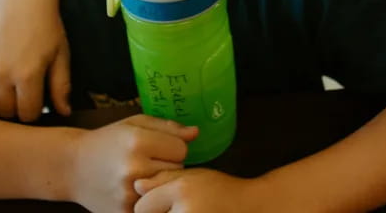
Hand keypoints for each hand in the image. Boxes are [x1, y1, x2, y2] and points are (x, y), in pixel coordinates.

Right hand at [0, 0, 71, 120]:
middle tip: (20, 92)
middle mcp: (1, 73)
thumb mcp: (61, 54)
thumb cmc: (46, 25)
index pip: (27, 115)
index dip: (34, 110)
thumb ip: (61, 86)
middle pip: (4, 112)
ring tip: (4, 86)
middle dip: (15, 107)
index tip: (35, 100)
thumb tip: (63, 114)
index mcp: (28, 75)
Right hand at [71, 115, 197, 212]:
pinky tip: (138, 189)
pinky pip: (153, 206)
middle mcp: (134, 168)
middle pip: (177, 169)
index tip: (161, 147)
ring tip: (145, 174)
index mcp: (138, 141)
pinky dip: (150, 199)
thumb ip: (168, 127)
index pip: (182, 148)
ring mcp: (129, 194)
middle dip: (169, 164)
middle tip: (151, 161)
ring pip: (166, 189)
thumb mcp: (135, 123)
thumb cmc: (107, 140)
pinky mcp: (124, 212)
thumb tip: (196, 133)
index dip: (174, 146)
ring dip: (161, 182)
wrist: (72, 166)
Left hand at [134, 169, 263, 212]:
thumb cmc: (221, 190)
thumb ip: (163, 179)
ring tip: (183, 209)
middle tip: (174, 207)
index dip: (148, 203)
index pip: (142, 206)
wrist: (248, 207)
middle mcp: (184, 212)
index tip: (158, 201)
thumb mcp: (192, 176)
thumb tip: (137, 185)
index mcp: (182, 192)